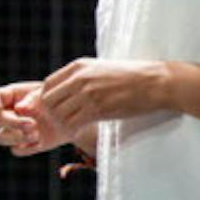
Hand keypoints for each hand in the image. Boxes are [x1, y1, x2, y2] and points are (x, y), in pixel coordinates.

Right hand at [0, 80, 73, 156]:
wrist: (70, 114)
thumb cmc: (56, 97)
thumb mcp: (45, 93)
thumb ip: (31, 100)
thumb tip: (19, 109)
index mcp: (9, 96)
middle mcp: (8, 114)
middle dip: (13, 123)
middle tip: (32, 124)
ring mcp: (14, 130)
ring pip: (1, 138)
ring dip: (17, 137)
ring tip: (36, 134)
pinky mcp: (23, 145)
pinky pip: (16, 150)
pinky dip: (27, 148)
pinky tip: (41, 141)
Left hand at [36, 58, 172, 132]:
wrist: (154, 82)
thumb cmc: (130, 76)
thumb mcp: (100, 68)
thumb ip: (81, 77)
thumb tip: (66, 89)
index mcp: (78, 66)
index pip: (48, 84)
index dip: (45, 99)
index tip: (52, 109)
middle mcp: (79, 78)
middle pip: (48, 100)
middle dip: (50, 114)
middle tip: (59, 123)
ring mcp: (88, 93)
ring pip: (59, 114)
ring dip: (61, 124)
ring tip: (70, 129)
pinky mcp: (98, 108)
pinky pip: (74, 124)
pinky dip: (72, 131)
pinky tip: (79, 133)